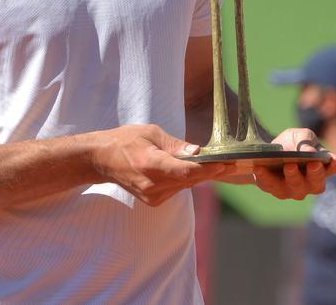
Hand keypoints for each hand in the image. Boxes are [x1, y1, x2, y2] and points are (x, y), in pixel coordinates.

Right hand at [92, 125, 227, 206]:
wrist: (102, 160)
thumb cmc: (126, 140)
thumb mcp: (152, 133)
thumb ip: (176, 145)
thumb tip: (198, 152)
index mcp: (151, 164)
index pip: (186, 172)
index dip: (208, 169)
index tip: (227, 163)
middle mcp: (152, 185)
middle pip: (190, 180)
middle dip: (211, 170)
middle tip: (233, 161)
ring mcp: (152, 196)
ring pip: (186, 185)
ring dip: (199, 175)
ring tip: (214, 162)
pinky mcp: (154, 201)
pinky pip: (177, 189)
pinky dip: (185, 179)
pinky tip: (186, 168)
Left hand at [253, 128, 335, 199]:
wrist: (269, 150)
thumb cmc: (291, 143)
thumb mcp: (299, 135)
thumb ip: (306, 142)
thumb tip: (310, 152)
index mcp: (323, 167)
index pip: (334, 168)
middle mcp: (311, 183)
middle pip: (317, 183)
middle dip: (315, 174)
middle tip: (313, 164)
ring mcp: (294, 190)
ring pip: (296, 189)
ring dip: (293, 178)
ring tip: (289, 165)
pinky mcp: (275, 190)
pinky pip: (271, 187)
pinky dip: (266, 178)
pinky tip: (261, 168)